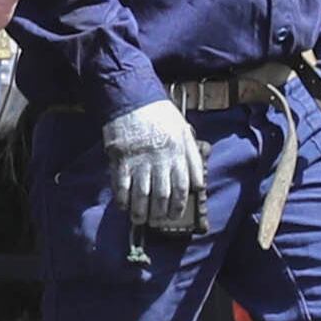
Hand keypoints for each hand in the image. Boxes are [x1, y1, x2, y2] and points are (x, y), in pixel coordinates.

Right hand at [101, 98, 204, 235]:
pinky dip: (122, 199)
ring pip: (142, 195)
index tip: (175, 216)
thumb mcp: (184, 132)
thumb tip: (198, 184)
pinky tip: (123, 206)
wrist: (133, 99)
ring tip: (139, 219)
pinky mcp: (121, 158)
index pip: (182, 188)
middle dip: (160, 213)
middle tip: (156, 220)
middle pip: (162, 195)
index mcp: (178, 153)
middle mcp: (161, 160)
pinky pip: (122, 185)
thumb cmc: (160, 116)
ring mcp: (140, 160)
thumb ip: (192, 157)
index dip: (179, 206)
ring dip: (141, 212)